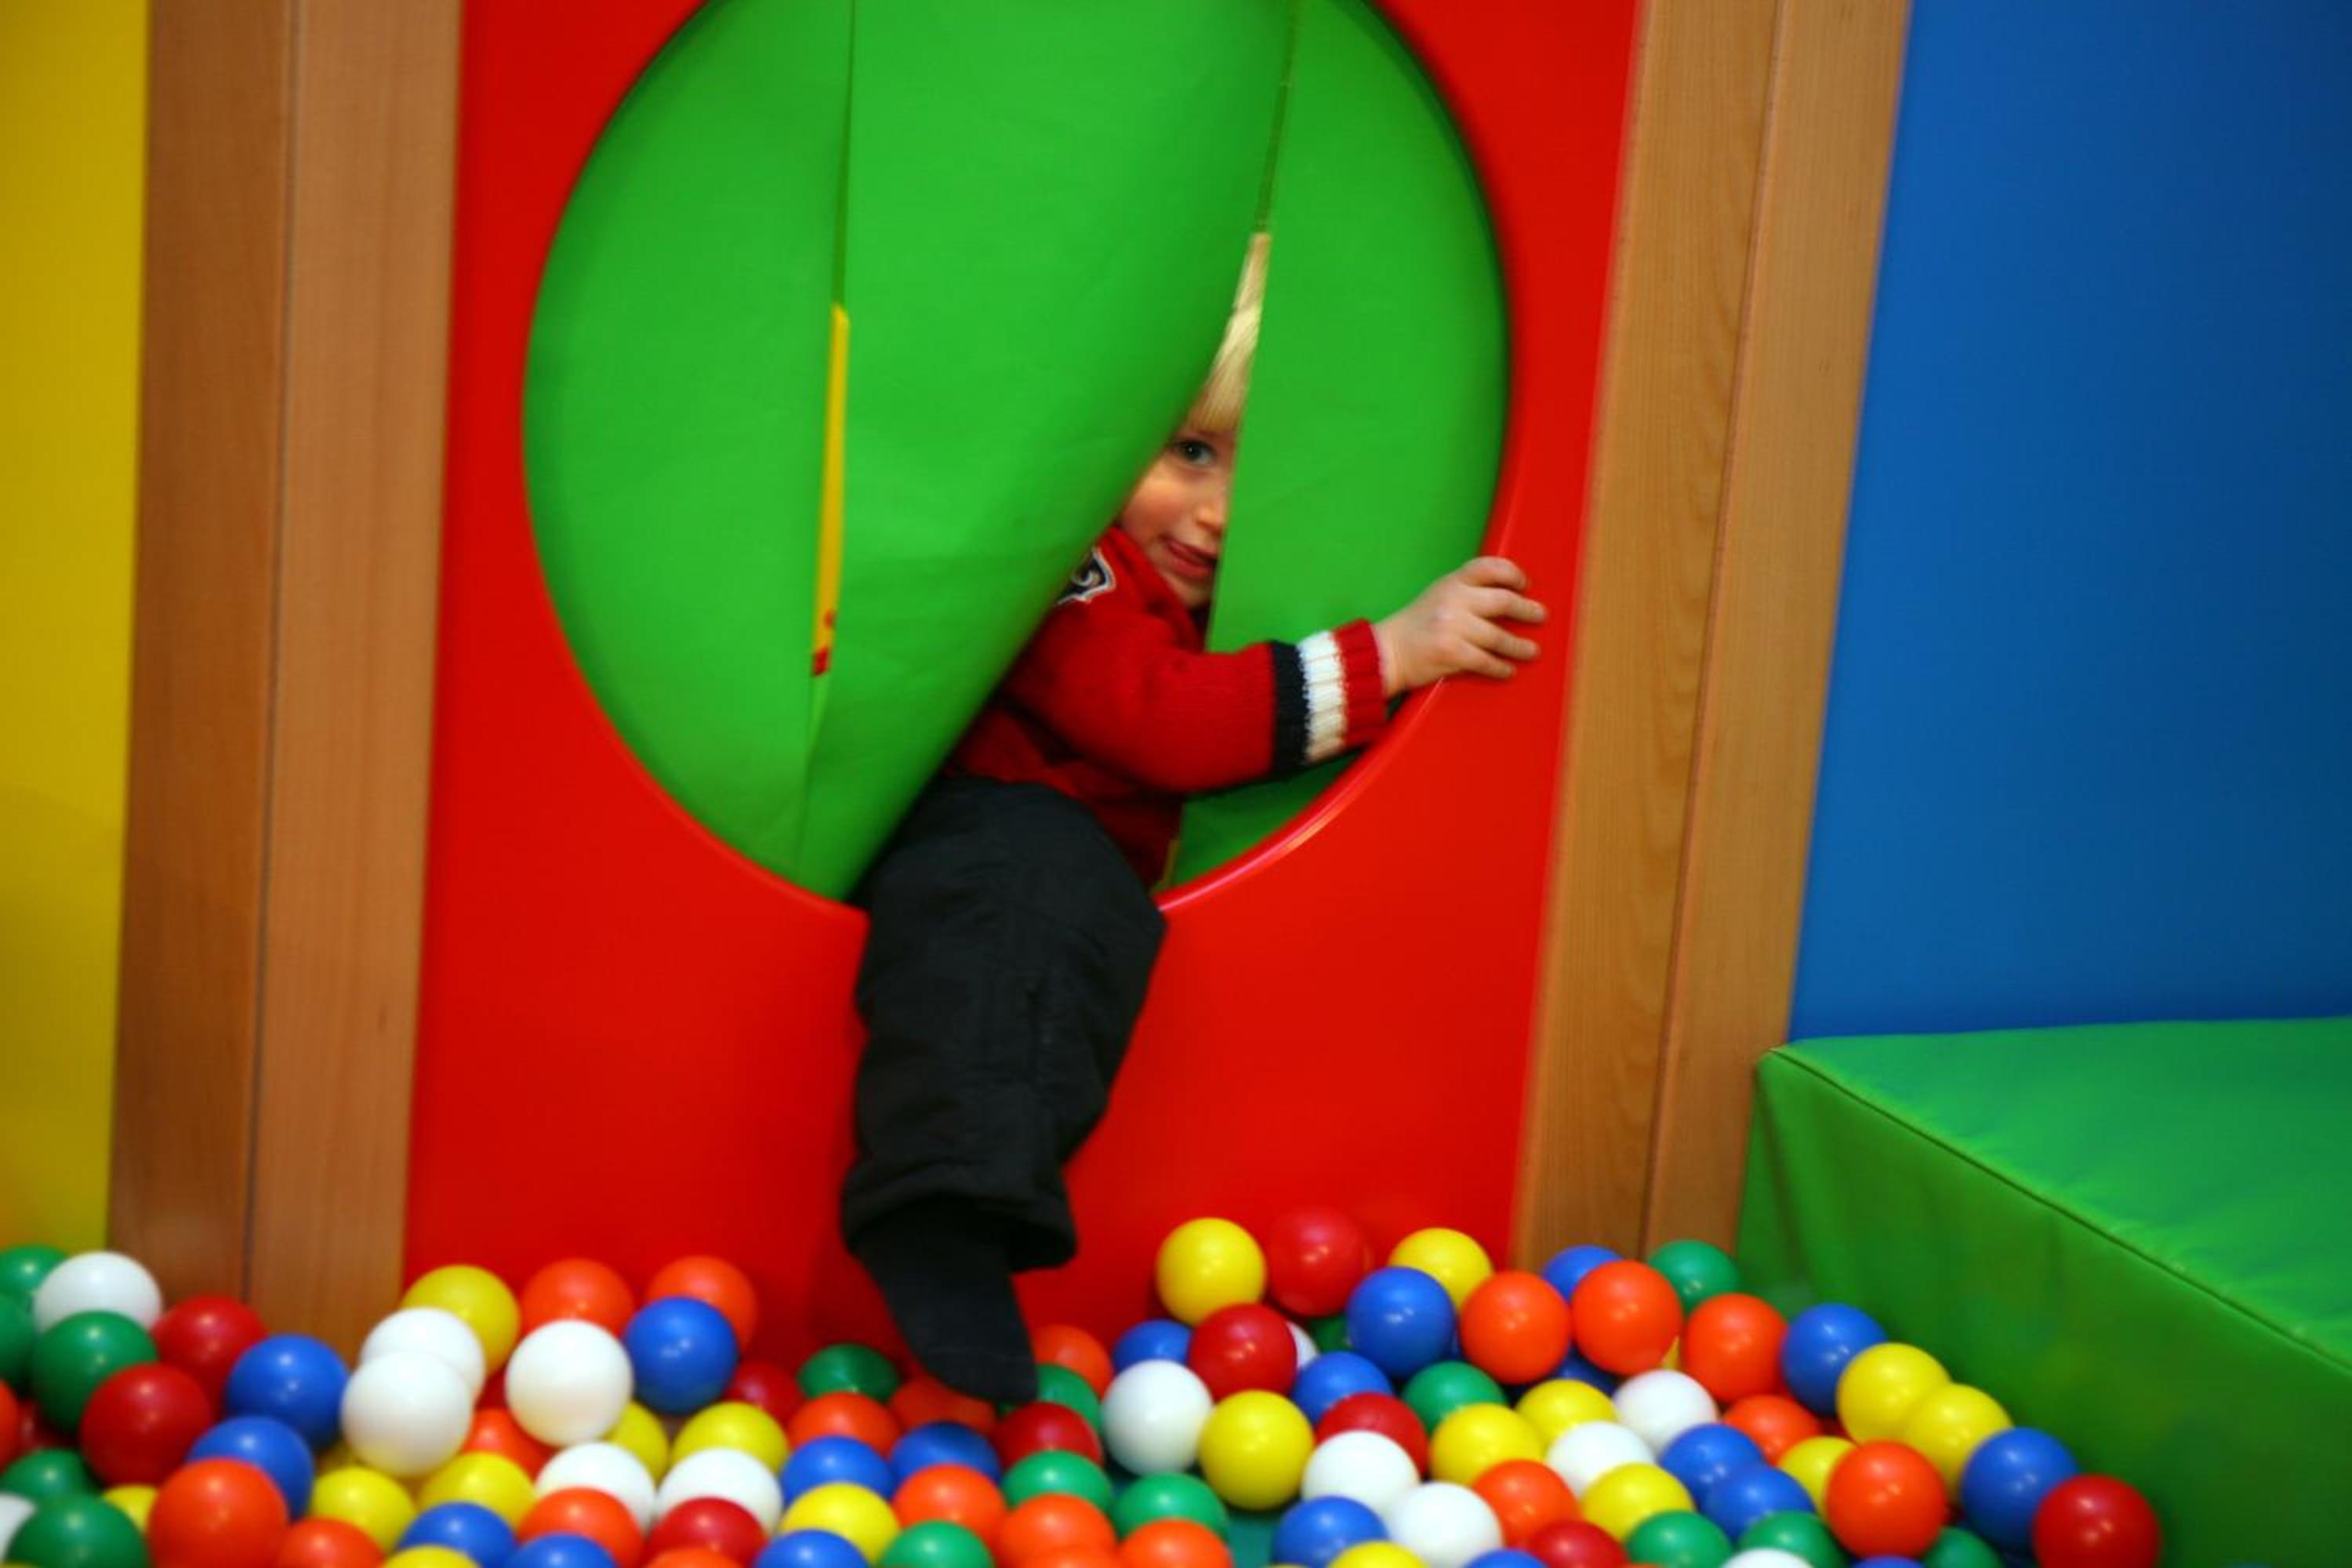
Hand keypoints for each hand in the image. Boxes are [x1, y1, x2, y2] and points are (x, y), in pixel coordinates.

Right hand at [1373, 556, 1545, 696]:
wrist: (1386, 652)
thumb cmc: (1413, 627)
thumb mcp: (1437, 596)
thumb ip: (1465, 593)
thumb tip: (1504, 597)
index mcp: (1450, 583)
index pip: (1489, 567)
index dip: (1512, 573)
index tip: (1524, 584)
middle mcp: (1453, 600)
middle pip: (1502, 601)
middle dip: (1527, 610)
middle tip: (1540, 616)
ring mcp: (1453, 627)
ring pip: (1499, 636)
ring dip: (1519, 646)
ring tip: (1531, 650)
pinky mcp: (1452, 653)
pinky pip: (1486, 661)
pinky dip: (1500, 667)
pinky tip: (1507, 670)